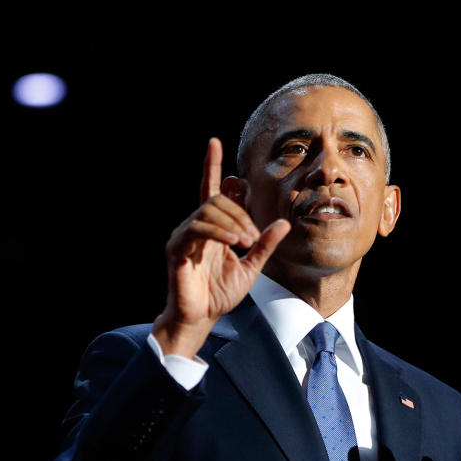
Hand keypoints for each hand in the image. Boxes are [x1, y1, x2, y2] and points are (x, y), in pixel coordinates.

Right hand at [153, 138, 289, 357]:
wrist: (201, 319)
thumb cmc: (220, 295)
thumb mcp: (251, 267)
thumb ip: (264, 244)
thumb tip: (284, 223)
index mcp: (211, 228)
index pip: (211, 190)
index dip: (211, 165)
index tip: (214, 142)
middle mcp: (194, 227)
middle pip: (217, 200)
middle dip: (240, 213)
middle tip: (253, 237)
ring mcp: (183, 236)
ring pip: (208, 210)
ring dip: (233, 223)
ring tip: (245, 242)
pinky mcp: (176, 249)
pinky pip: (198, 228)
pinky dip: (218, 232)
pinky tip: (233, 242)